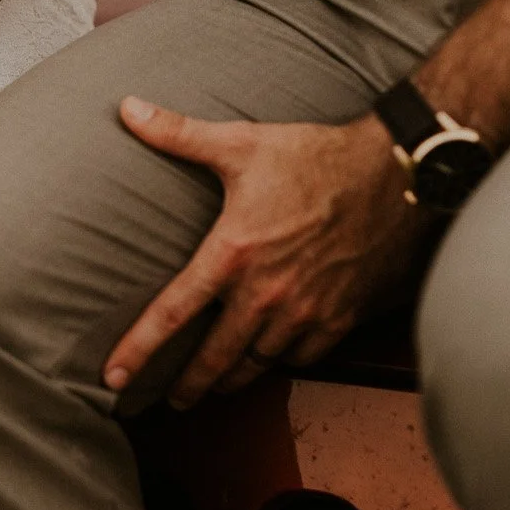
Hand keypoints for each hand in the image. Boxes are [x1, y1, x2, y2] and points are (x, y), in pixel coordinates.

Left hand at [103, 98, 422, 408]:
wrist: (395, 176)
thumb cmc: (315, 158)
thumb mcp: (241, 142)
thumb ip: (178, 133)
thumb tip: (126, 108)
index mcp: (233, 254)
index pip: (173, 313)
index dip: (138, 349)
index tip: (113, 378)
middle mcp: (266, 293)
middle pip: (215, 358)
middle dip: (188, 386)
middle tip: (170, 401)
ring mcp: (305, 311)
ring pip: (259, 363)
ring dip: (234, 378)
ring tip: (216, 387)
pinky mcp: (340, 317)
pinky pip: (303, 357)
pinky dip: (283, 362)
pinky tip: (272, 359)